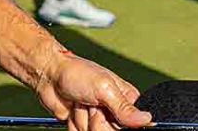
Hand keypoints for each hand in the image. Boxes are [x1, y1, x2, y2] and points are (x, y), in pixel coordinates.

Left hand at [36, 53, 151, 130]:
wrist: (50, 76)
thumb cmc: (77, 73)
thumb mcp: (104, 88)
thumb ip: (124, 108)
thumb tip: (147, 120)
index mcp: (126, 101)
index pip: (132, 125)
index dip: (115, 121)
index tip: (105, 109)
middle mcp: (114, 113)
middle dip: (96, 121)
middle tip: (90, 103)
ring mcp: (99, 121)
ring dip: (83, 122)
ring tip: (80, 104)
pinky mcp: (84, 127)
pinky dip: (74, 127)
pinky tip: (73, 112)